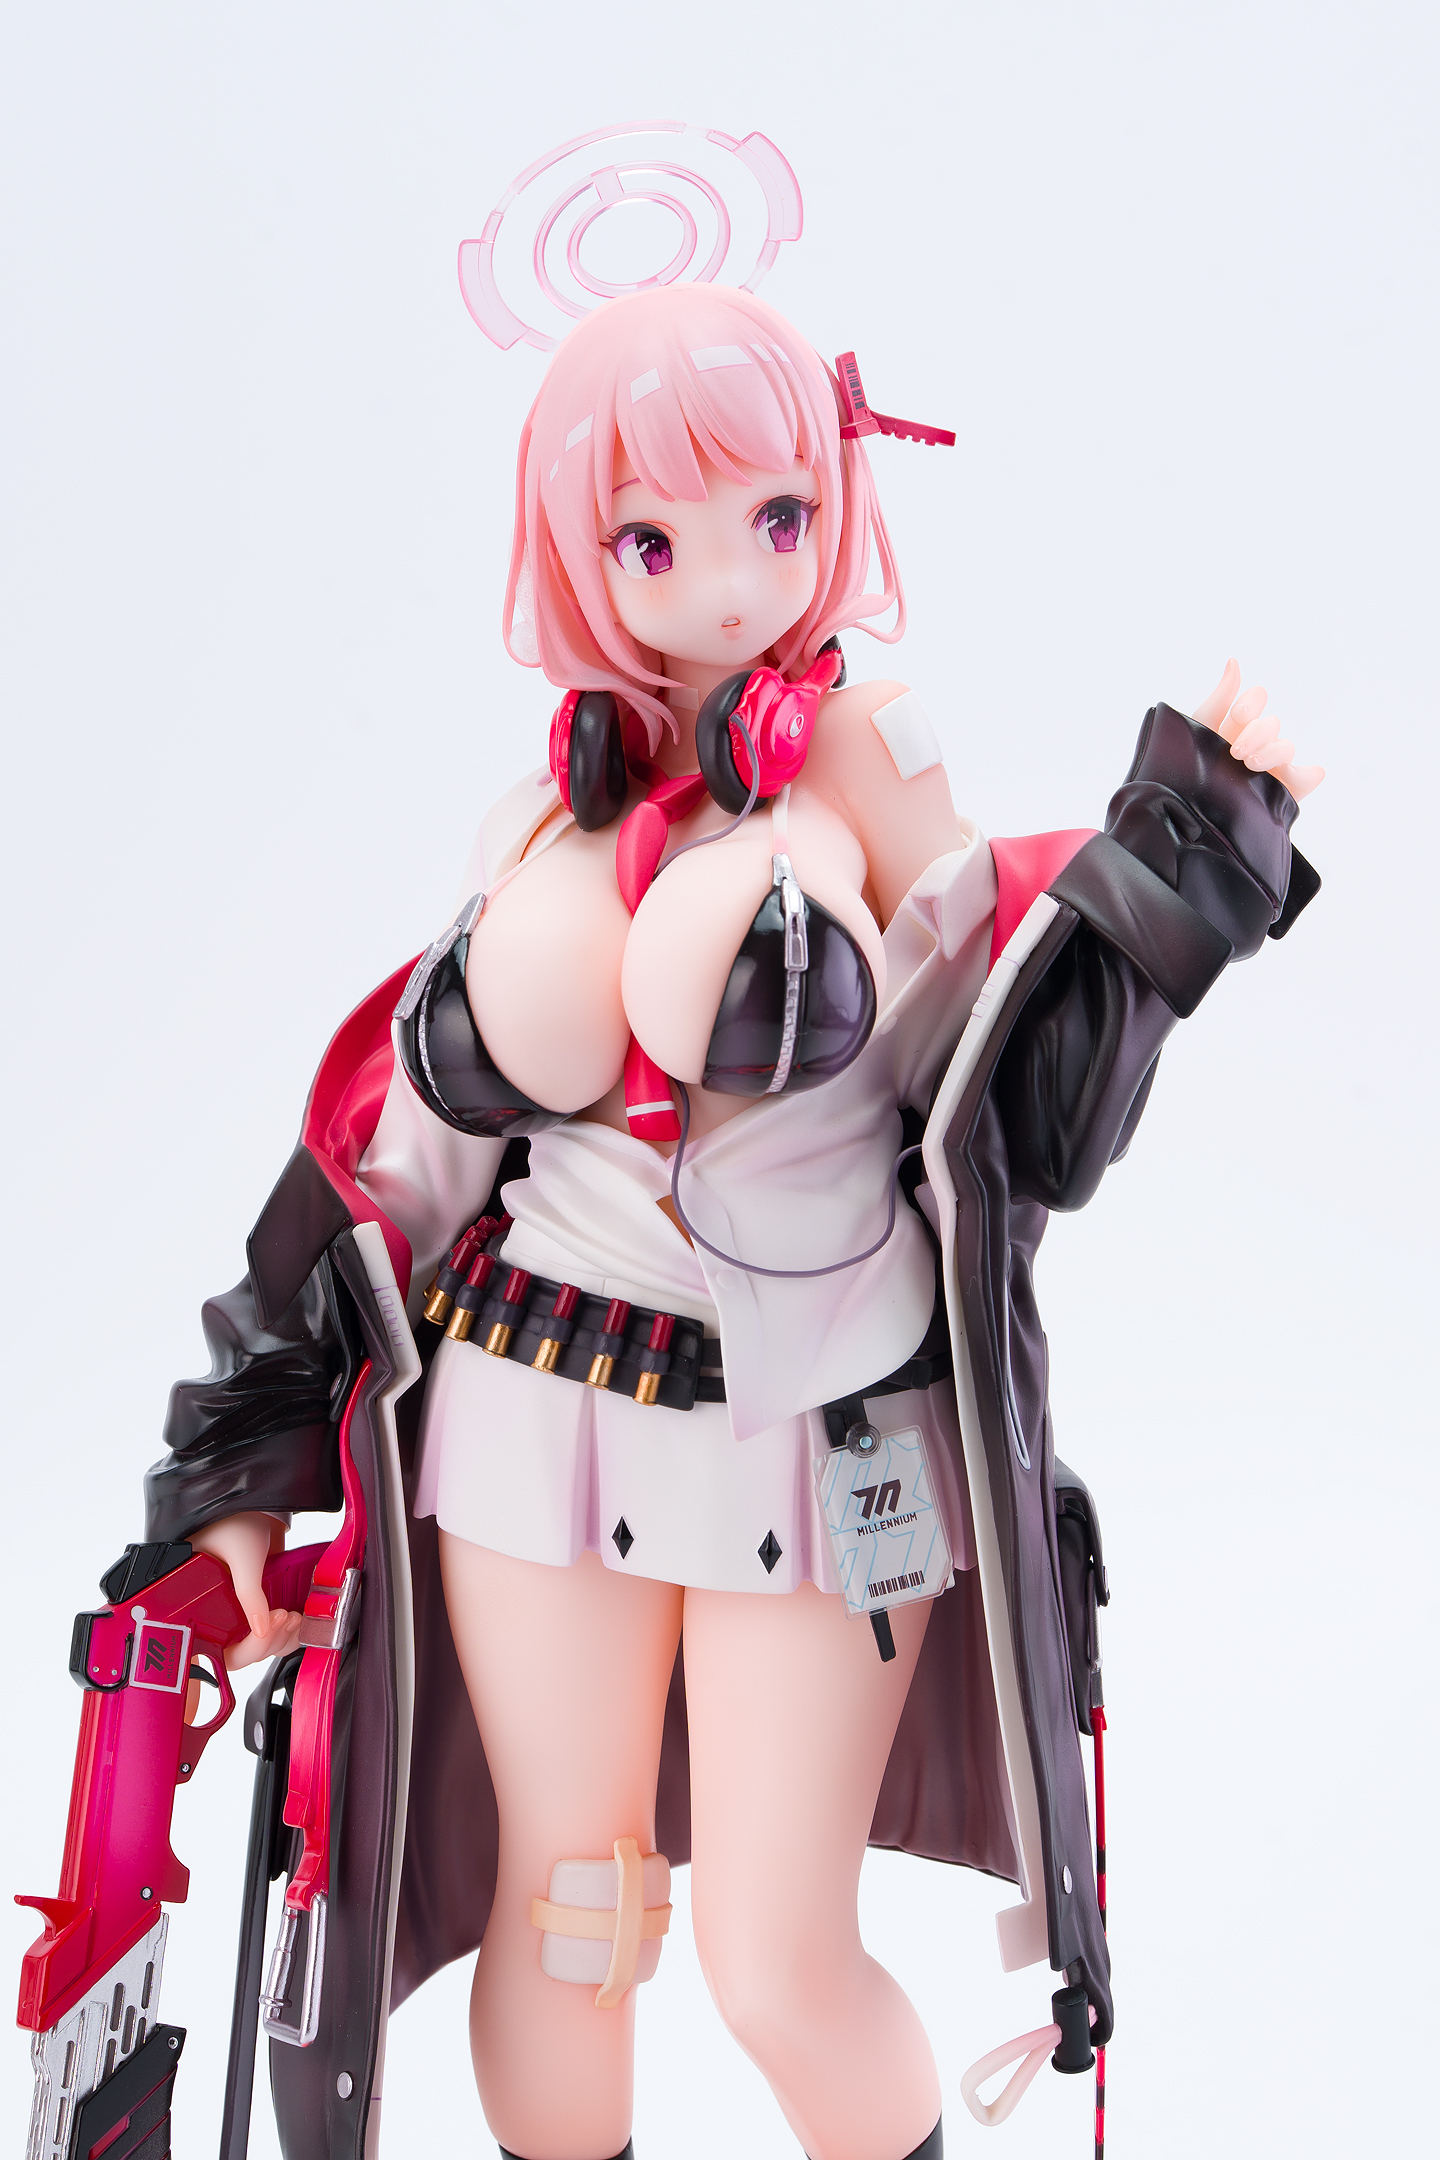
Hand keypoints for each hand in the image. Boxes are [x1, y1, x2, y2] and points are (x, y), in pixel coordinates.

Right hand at [189, 1511, 303, 1672]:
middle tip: (286, 1617)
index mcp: (198, 1607)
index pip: (216, 1651)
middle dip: (269, 1643)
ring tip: (295, 1616)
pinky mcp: (258, 1601)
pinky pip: (272, 1629)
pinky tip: (299, 1616)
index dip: (246, 1648)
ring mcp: (239, 1609)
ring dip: (282, 1639)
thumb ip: (250, 1594)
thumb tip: (261, 1630)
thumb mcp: (242, 1557)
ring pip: (260, 1644)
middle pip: (241, 1653)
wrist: (252, 1498)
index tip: (266, 1626)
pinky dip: (288, 1629)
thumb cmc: (231, 1519)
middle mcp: (215, 1613)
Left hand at [1192, 659, 1324, 800]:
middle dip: (1255, 733)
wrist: (1183, 811)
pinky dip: (1309, 774)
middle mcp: (1255, 744)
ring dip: (1272, 752)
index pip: (1255, 700)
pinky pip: (1304, 779)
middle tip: (1235, 752)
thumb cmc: (1188, 767)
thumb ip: (1219, 699)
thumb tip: (1234, 662)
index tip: (1238, 714)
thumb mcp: (1198, 730)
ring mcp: (1269, 768)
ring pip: (1285, 748)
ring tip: (1251, 765)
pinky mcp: (1279, 793)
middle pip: (1271, 724)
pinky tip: (1311, 772)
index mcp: (1236, 726)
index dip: (1251, 703)